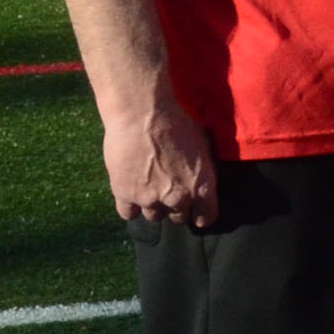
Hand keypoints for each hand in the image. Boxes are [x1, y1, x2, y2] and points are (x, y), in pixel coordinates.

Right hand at [106, 99, 218, 228]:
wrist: (142, 115)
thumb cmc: (177, 122)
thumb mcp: (203, 145)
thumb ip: (202, 168)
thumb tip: (201, 178)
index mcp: (202, 185)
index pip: (207, 216)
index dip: (201, 215)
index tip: (197, 214)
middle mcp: (179, 198)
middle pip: (178, 217)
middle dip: (175, 208)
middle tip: (168, 193)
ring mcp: (151, 199)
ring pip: (154, 216)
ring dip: (153, 206)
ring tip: (148, 189)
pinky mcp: (126, 195)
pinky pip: (128, 214)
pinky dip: (130, 206)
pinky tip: (130, 194)